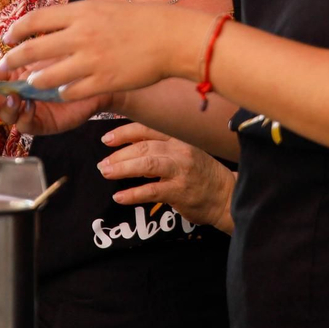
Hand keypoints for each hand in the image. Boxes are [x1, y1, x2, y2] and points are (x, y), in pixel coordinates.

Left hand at [0, 1, 205, 101]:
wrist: (170, 37)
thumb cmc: (139, 21)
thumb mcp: (103, 9)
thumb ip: (76, 18)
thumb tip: (50, 26)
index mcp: (80, 12)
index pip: (34, 20)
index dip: (16, 31)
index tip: (8, 38)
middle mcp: (80, 35)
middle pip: (32, 50)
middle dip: (12, 61)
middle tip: (4, 67)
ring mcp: (90, 60)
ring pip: (46, 77)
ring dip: (35, 82)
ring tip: (32, 84)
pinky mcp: (102, 82)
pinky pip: (71, 92)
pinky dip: (63, 93)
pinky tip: (63, 92)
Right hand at [0, 61, 113, 135]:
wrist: (96, 74)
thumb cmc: (70, 58)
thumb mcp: (43, 51)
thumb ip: (22, 52)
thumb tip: (0, 54)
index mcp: (11, 73)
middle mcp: (16, 92)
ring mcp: (27, 109)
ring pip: (6, 114)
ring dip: (5, 108)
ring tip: (13, 98)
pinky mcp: (42, 123)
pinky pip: (27, 125)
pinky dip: (24, 118)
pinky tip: (29, 107)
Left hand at [99, 123, 235, 232]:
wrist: (226, 196)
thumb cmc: (201, 175)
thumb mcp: (183, 154)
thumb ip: (159, 150)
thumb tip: (127, 150)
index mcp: (178, 140)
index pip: (147, 130)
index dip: (124, 133)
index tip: (107, 139)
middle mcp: (180, 151)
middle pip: (144, 147)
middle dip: (119, 154)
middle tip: (103, 163)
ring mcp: (181, 171)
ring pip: (147, 164)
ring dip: (123, 168)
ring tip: (106, 173)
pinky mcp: (180, 192)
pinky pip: (151, 191)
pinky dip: (133, 194)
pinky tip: (119, 197)